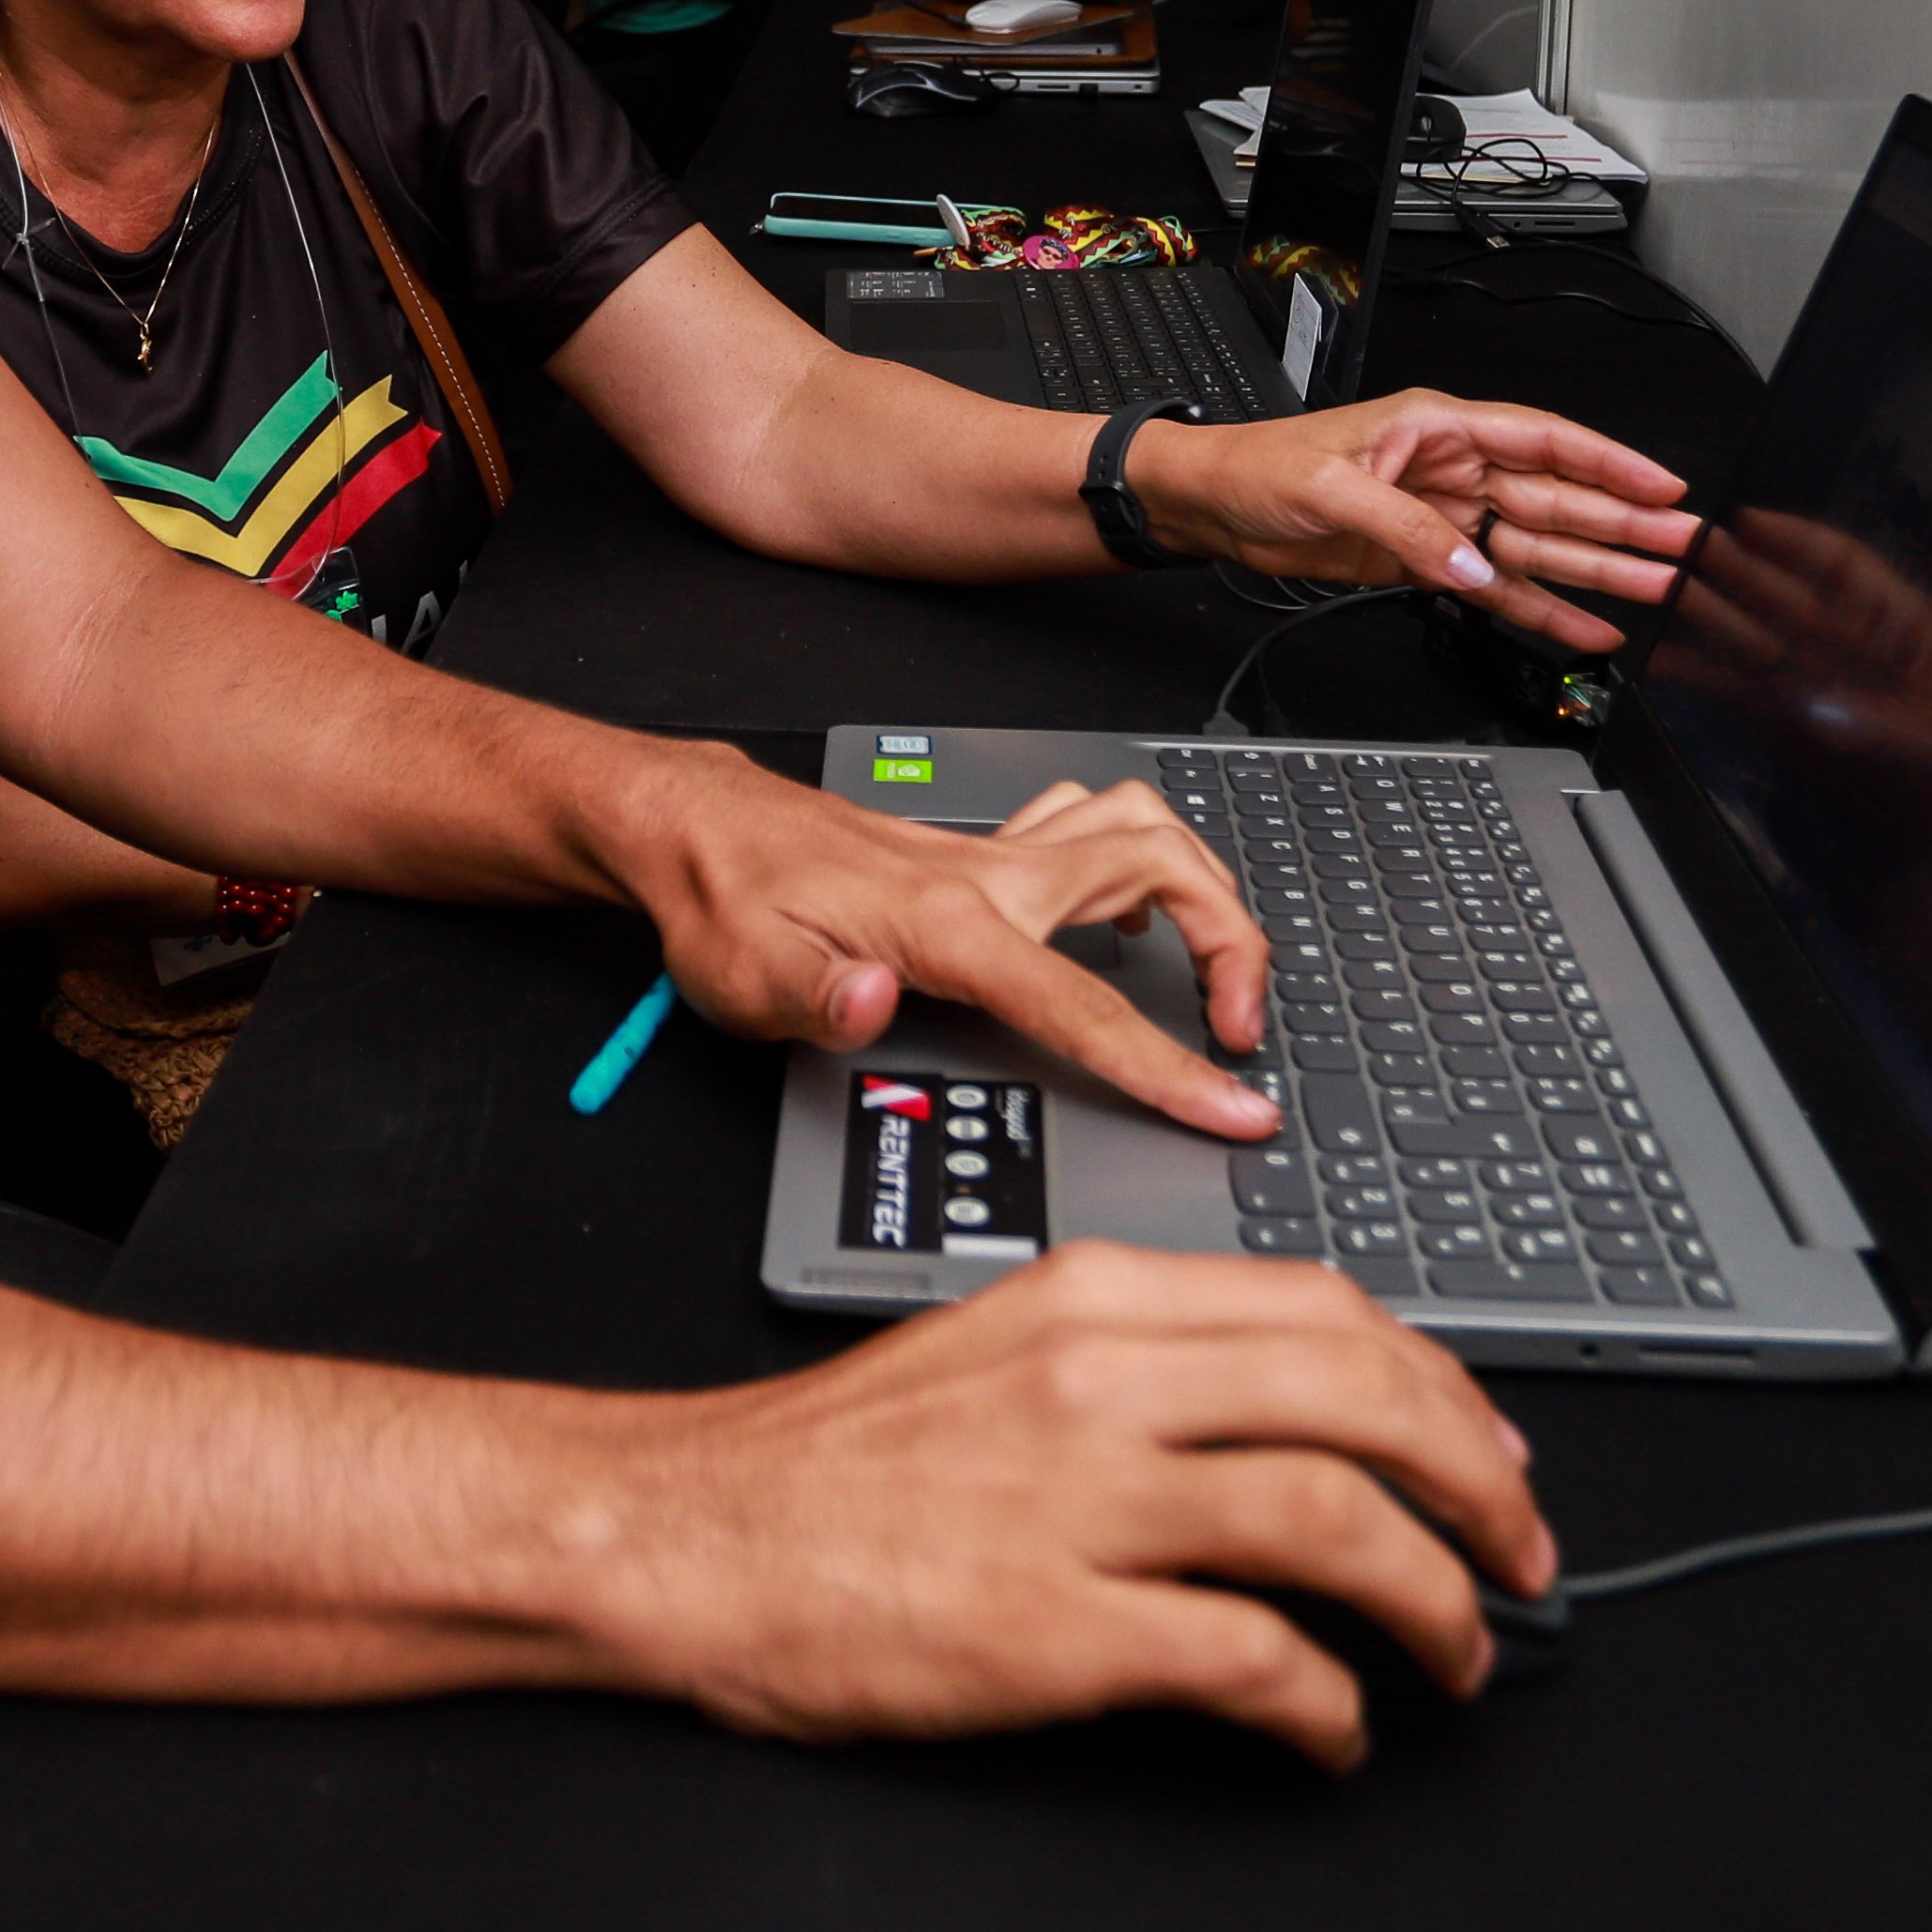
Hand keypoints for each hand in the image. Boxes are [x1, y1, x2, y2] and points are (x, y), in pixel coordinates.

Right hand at [591, 1242, 1554, 1763]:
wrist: (691, 1536)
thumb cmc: (832, 1464)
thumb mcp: (1000, 1347)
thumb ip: (1142, 1358)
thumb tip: (1291, 1407)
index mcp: (1093, 1300)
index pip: (1327, 1314)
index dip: (1442, 1390)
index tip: (1486, 1453)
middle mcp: (1098, 1379)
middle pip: (1361, 1399)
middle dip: (1477, 1485)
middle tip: (1521, 1555)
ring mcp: (1078, 1498)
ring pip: (1333, 1518)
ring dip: (1432, 1598)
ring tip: (1458, 1653)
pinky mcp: (1054, 1622)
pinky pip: (1252, 1657)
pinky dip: (1326, 1703)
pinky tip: (1333, 1732)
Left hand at [599, 747, 1279, 1135]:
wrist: (693, 829)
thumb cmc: (721, 900)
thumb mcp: (743, 976)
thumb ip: (814, 999)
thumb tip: (870, 1005)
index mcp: (948, 923)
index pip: (1086, 1004)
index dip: (1170, 1066)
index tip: (1234, 1106)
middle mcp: (988, 875)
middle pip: (1161, 866)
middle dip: (1232, 941)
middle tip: (1239, 1025)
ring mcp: (990, 855)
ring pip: (1140, 824)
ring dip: (1201, 883)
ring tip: (1213, 967)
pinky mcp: (980, 851)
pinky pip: (1092, 825)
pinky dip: (1142, 858)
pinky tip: (1130, 914)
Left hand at [1130, 395, 1698, 652]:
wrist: (1213, 505)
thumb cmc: (1259, 468)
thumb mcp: (1332, 488)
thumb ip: (1407, 528)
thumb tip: (1468, 566)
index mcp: (1441, 427)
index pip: (1544, 441)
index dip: (1609, 461)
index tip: (1662, 484)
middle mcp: (1454, 469)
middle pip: (1558, 497)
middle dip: (1625, 522)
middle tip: (1685, 546)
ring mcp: (1447, 517)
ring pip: (1540, 544)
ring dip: (1599, 568)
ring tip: (1659, 588)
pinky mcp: (1429, 561)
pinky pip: (1499, 586)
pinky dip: (1542, 608)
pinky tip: (1587, 627)